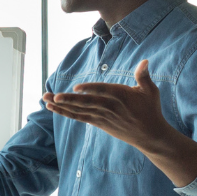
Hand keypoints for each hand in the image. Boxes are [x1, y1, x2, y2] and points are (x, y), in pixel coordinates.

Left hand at [44, 59, 172, 151]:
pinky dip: (65, 112)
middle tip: (53, 96)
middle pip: (87, 103)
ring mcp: (102, 116)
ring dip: (61, 105)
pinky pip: (79, 117)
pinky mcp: (98, 123)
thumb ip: (144, 76)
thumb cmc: (150, 109)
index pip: (103, 91)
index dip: (90, 89)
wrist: (149, 134)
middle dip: (68, 99)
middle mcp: (109, 107)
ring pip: (79, 110)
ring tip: (46, 99)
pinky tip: (52, 107)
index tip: (76, 88)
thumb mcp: (150, 91)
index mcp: (121, 96)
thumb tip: (144, 61)